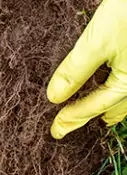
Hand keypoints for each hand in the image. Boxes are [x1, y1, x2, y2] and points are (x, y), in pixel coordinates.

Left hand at [48, 0, 126, 138]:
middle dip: (95, 113)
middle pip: (115, 103)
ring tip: (103, 114)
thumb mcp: (95, 43)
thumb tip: (55, 97)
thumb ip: (74, 72)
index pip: (96, 105)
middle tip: (75, 125)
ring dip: (113, 103)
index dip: (73, 117)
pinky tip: (117, 82)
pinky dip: (120, 87)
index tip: (56, 131)